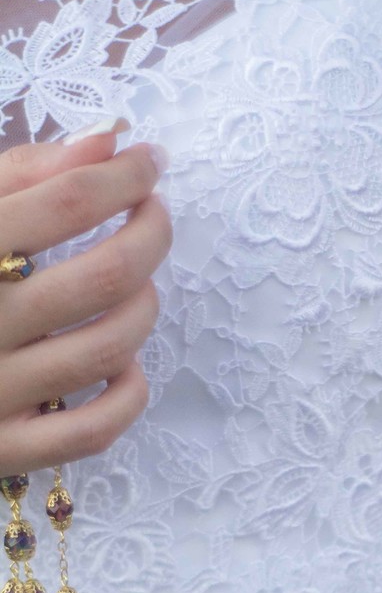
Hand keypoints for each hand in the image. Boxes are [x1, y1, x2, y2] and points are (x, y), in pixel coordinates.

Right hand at [0, 125, 170, 475]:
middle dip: (150, 236)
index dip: (122, 176)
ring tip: (140, 286)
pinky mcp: (7, 450)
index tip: (148, 162)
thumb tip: (107, 142)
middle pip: (103, 277)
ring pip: (108, 349)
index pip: (65, 202)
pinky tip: (124, 365)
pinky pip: (95, 428)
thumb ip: (22, 176)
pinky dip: (127, 393)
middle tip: (156, 215)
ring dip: (145, 309)